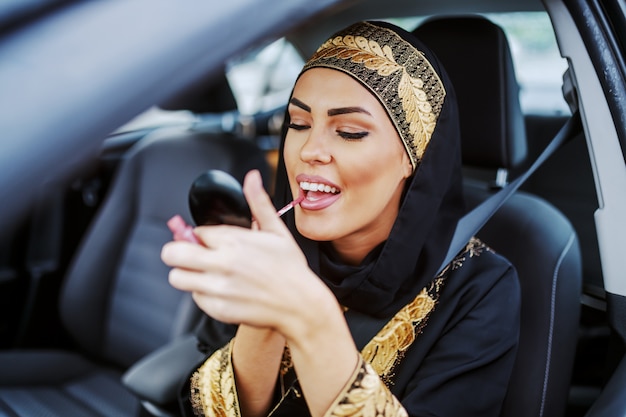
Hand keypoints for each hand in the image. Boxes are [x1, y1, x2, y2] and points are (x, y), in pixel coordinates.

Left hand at [162, 170, 333, 335]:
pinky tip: (223, 290)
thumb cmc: (290, 268)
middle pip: (173, 253)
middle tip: (191, 254)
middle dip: (178, 251)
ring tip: (205, 273)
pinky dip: (204, 294)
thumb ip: (259, 202)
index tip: (211, 242)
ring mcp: (218, 287)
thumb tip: (253, 177)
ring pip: (178, 277)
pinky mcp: (218, 309)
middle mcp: (222, 263)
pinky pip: (195, 298)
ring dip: (187, 273)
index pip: (197, 232)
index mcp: (234, 241)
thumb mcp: (277, 231)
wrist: (300, 305)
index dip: (202, 236)